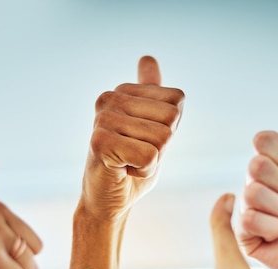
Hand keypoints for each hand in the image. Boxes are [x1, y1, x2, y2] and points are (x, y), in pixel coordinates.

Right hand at [80, 55, 184, 220]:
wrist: (107, 201)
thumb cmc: (130, 166)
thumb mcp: (150, 128)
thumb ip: (152, 97)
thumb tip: (147, 58)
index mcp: (123, 91)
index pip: (176, 101)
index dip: (168, 129)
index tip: (144, 141)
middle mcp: (109, 98)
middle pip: (171, 119)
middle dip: (161, 146)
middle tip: (135, 155)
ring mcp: (103, 119)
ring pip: (162, 138)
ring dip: (151, 160)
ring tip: (128, 163)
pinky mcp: (100, 142)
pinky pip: (149, 156)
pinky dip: (143, 172)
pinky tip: (123, 171)